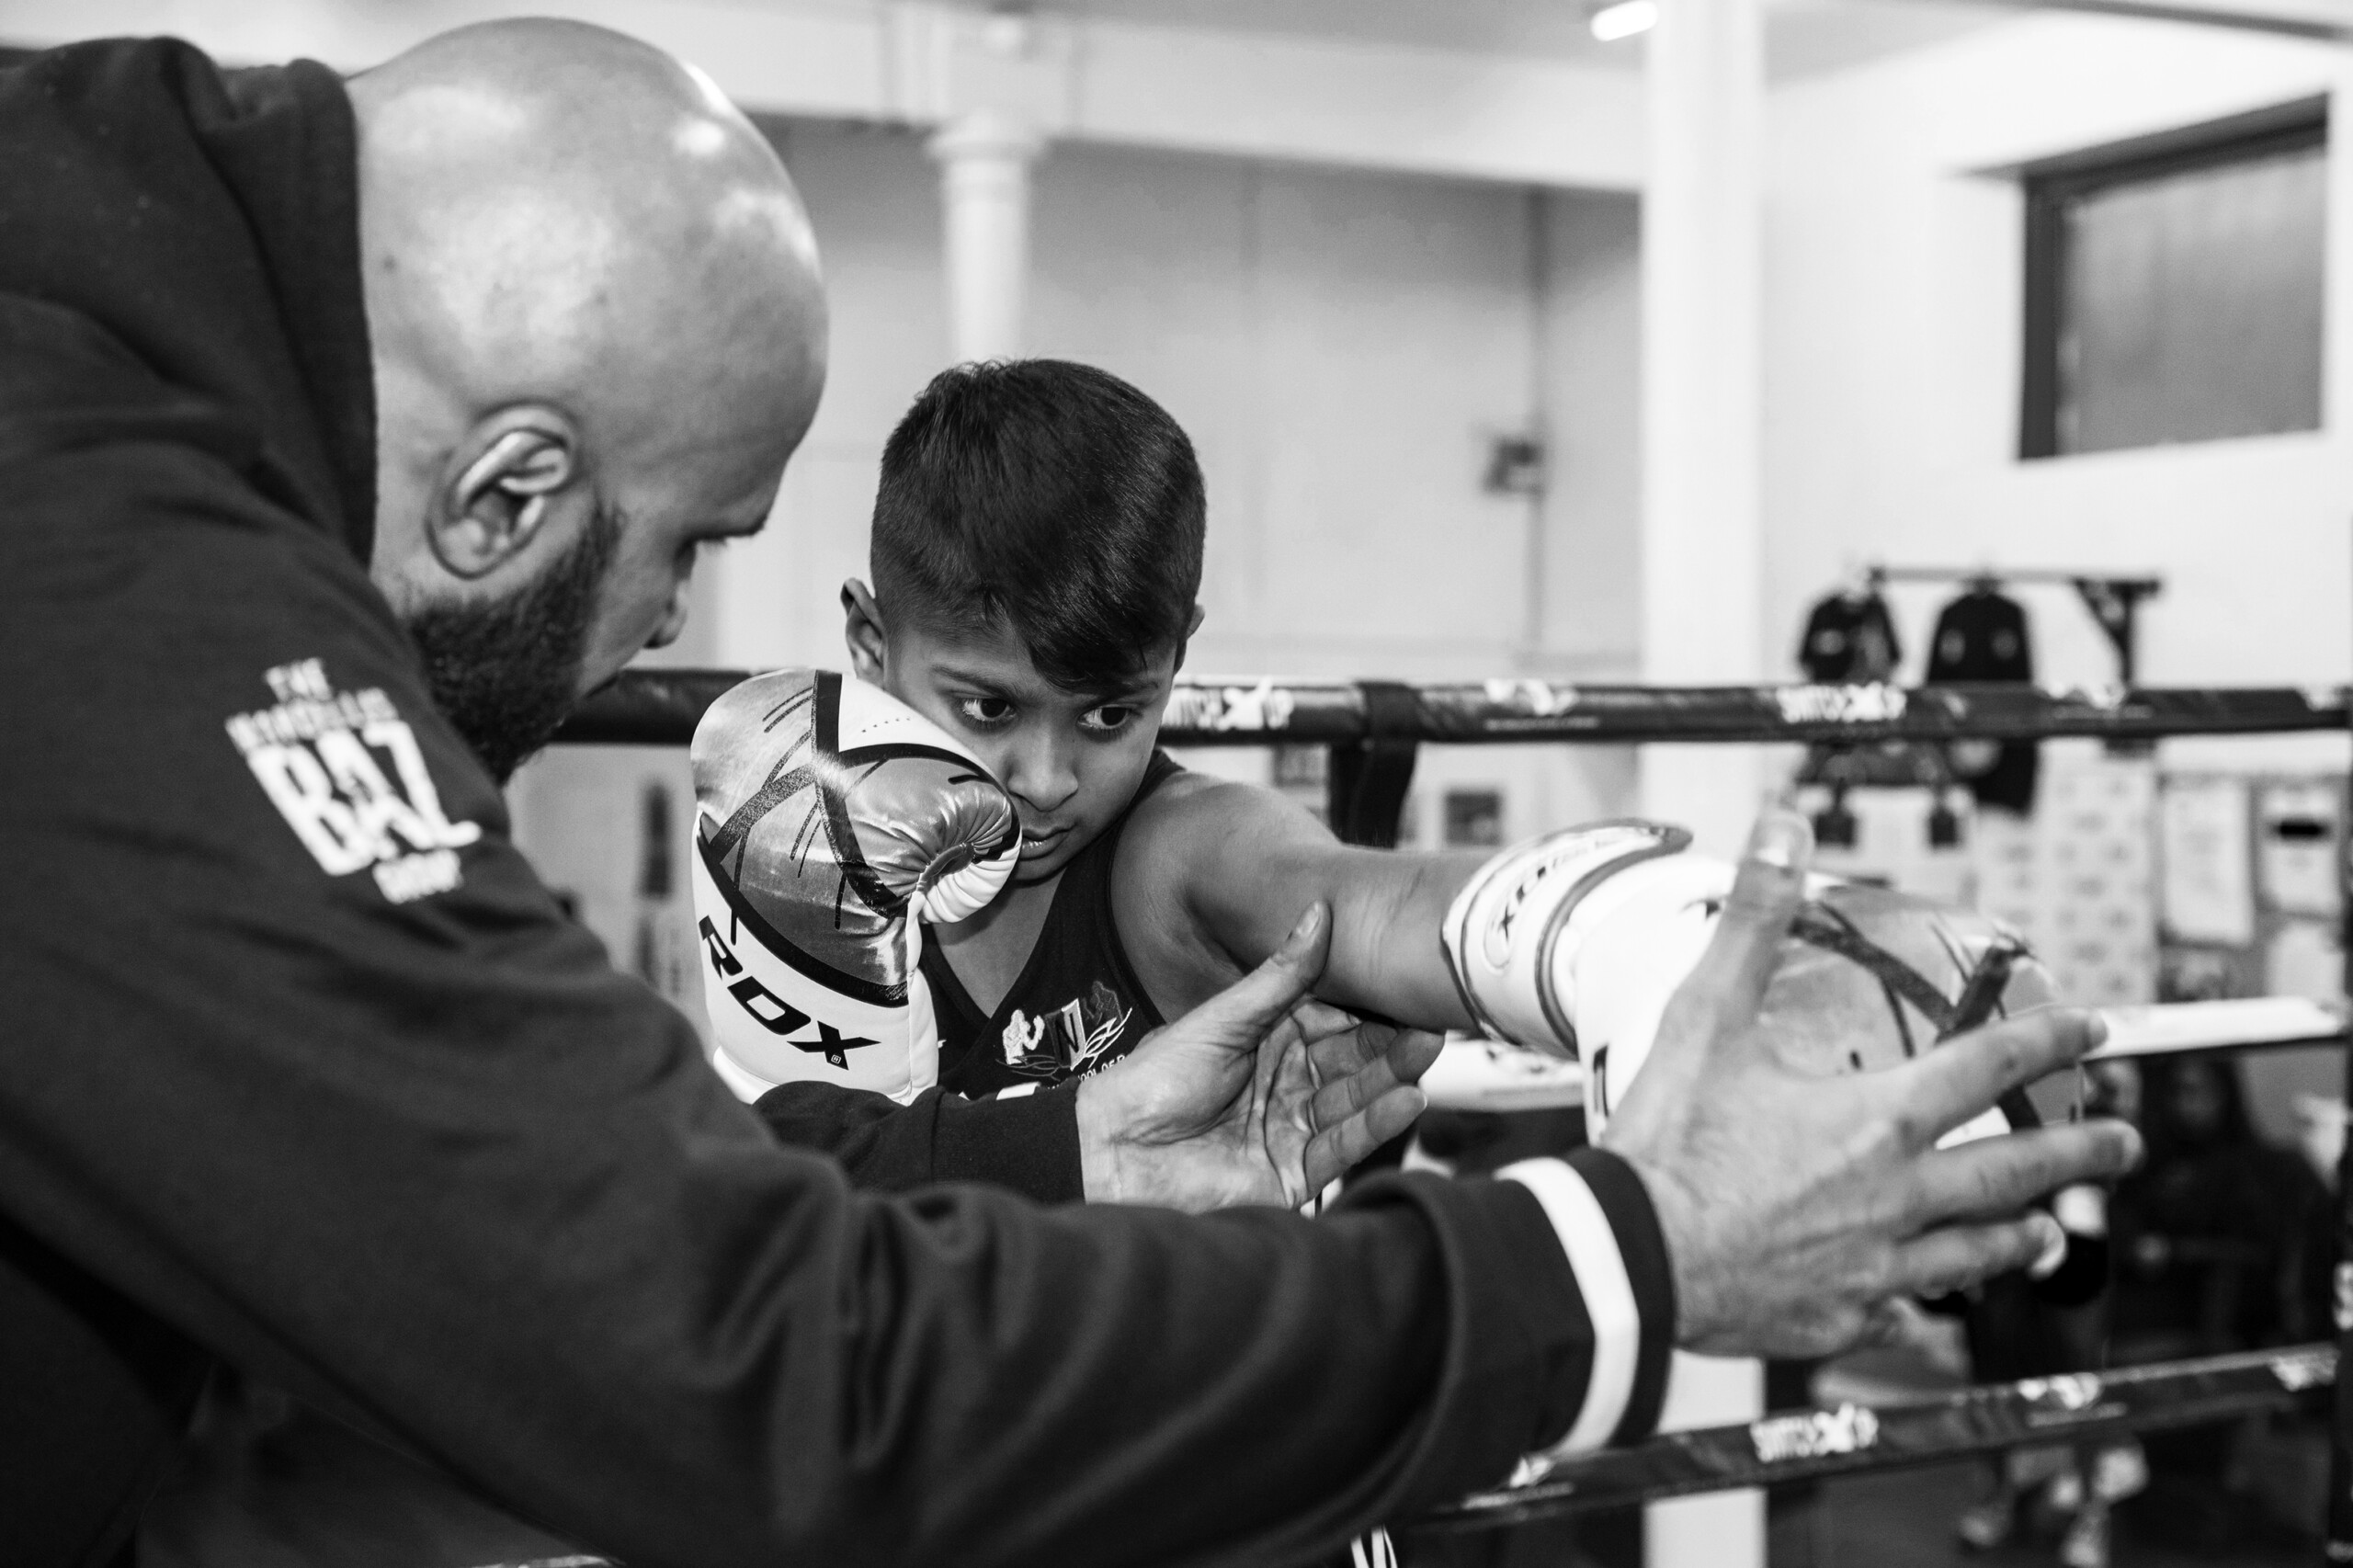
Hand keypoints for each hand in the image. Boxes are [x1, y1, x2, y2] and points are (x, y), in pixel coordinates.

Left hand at [1076, 903, 1441, 1210]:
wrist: (1110, 1150)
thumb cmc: (1153, 1078)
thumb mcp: (1224, 1017)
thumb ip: (1280, 975)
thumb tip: (1320, 909)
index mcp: (1272, 1038)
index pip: (1336, 1020)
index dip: (1372, 1008)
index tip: (1412, 989)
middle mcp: (1289, 1082)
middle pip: (1353, 1062)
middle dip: (1392, 1045)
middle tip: (1434, 1025)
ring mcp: (1292, 1129)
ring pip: (1354, 1102)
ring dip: (1392, 1081)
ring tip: (1426, 1057)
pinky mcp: (1292, 1175)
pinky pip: (1342, 1147)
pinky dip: (1375, 1125)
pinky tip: (1407, 1101)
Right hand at [1599, 810, 2143, 1358]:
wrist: (1632, 1257)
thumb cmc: (1669, 1143)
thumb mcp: (1707, 1015)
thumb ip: (1754, 919)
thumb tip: (1783, 828)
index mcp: (1876, 1119)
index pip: (1989, 1067)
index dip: (2049, 1039)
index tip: (2091, 1028)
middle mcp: (1895, 1196)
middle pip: (2013, 1171)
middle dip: (2080, 1153)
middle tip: (2125, 1146)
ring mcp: (1873, 1266)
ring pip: (1973, 1255)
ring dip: (2020, 1238)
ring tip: (2050, 1233)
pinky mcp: (1838, 1319)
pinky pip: (1898, 1317)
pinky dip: (1915, 1309)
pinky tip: (1918, 1311)